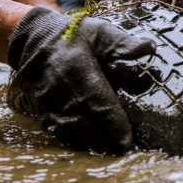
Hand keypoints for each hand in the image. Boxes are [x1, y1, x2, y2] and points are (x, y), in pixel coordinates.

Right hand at [7, 6, 155, 153]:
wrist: (32, 39)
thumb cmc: (72, 36)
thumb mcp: (99, 32)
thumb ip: (124, 43)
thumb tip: (151, 47)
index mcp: (80, 72)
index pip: (100, 106)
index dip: (114, 127)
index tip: (128, 141)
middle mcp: (63, 92)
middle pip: (87, 127)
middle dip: (105, 142)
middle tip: (122, 151)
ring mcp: (49, 103)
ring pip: (72, 133)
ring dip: (90, 144)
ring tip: (108, 151)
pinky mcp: (42, 110)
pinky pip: (58, 132)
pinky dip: (73, 141)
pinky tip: (87, 145)